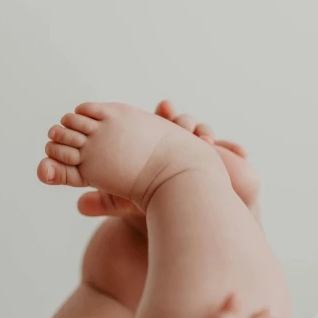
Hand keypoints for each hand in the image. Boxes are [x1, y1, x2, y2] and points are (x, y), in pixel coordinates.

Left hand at [77, 100, 259, 221]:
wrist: (181, 209)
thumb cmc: (152, 200)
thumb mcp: (125, 202)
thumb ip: (103, 202)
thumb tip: (78, 205)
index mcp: (152, 140)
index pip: (155, 122)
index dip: (161, 113)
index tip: (163, 107)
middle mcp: (178, 138)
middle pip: (181, 120)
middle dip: (182, 118)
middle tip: (181, 118)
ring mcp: (200, 147)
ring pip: (205, 130)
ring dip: (206, 130)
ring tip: (207, 136)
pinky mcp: (222, 160)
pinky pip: (232, 150)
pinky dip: (236, 150)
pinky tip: (239, 152)